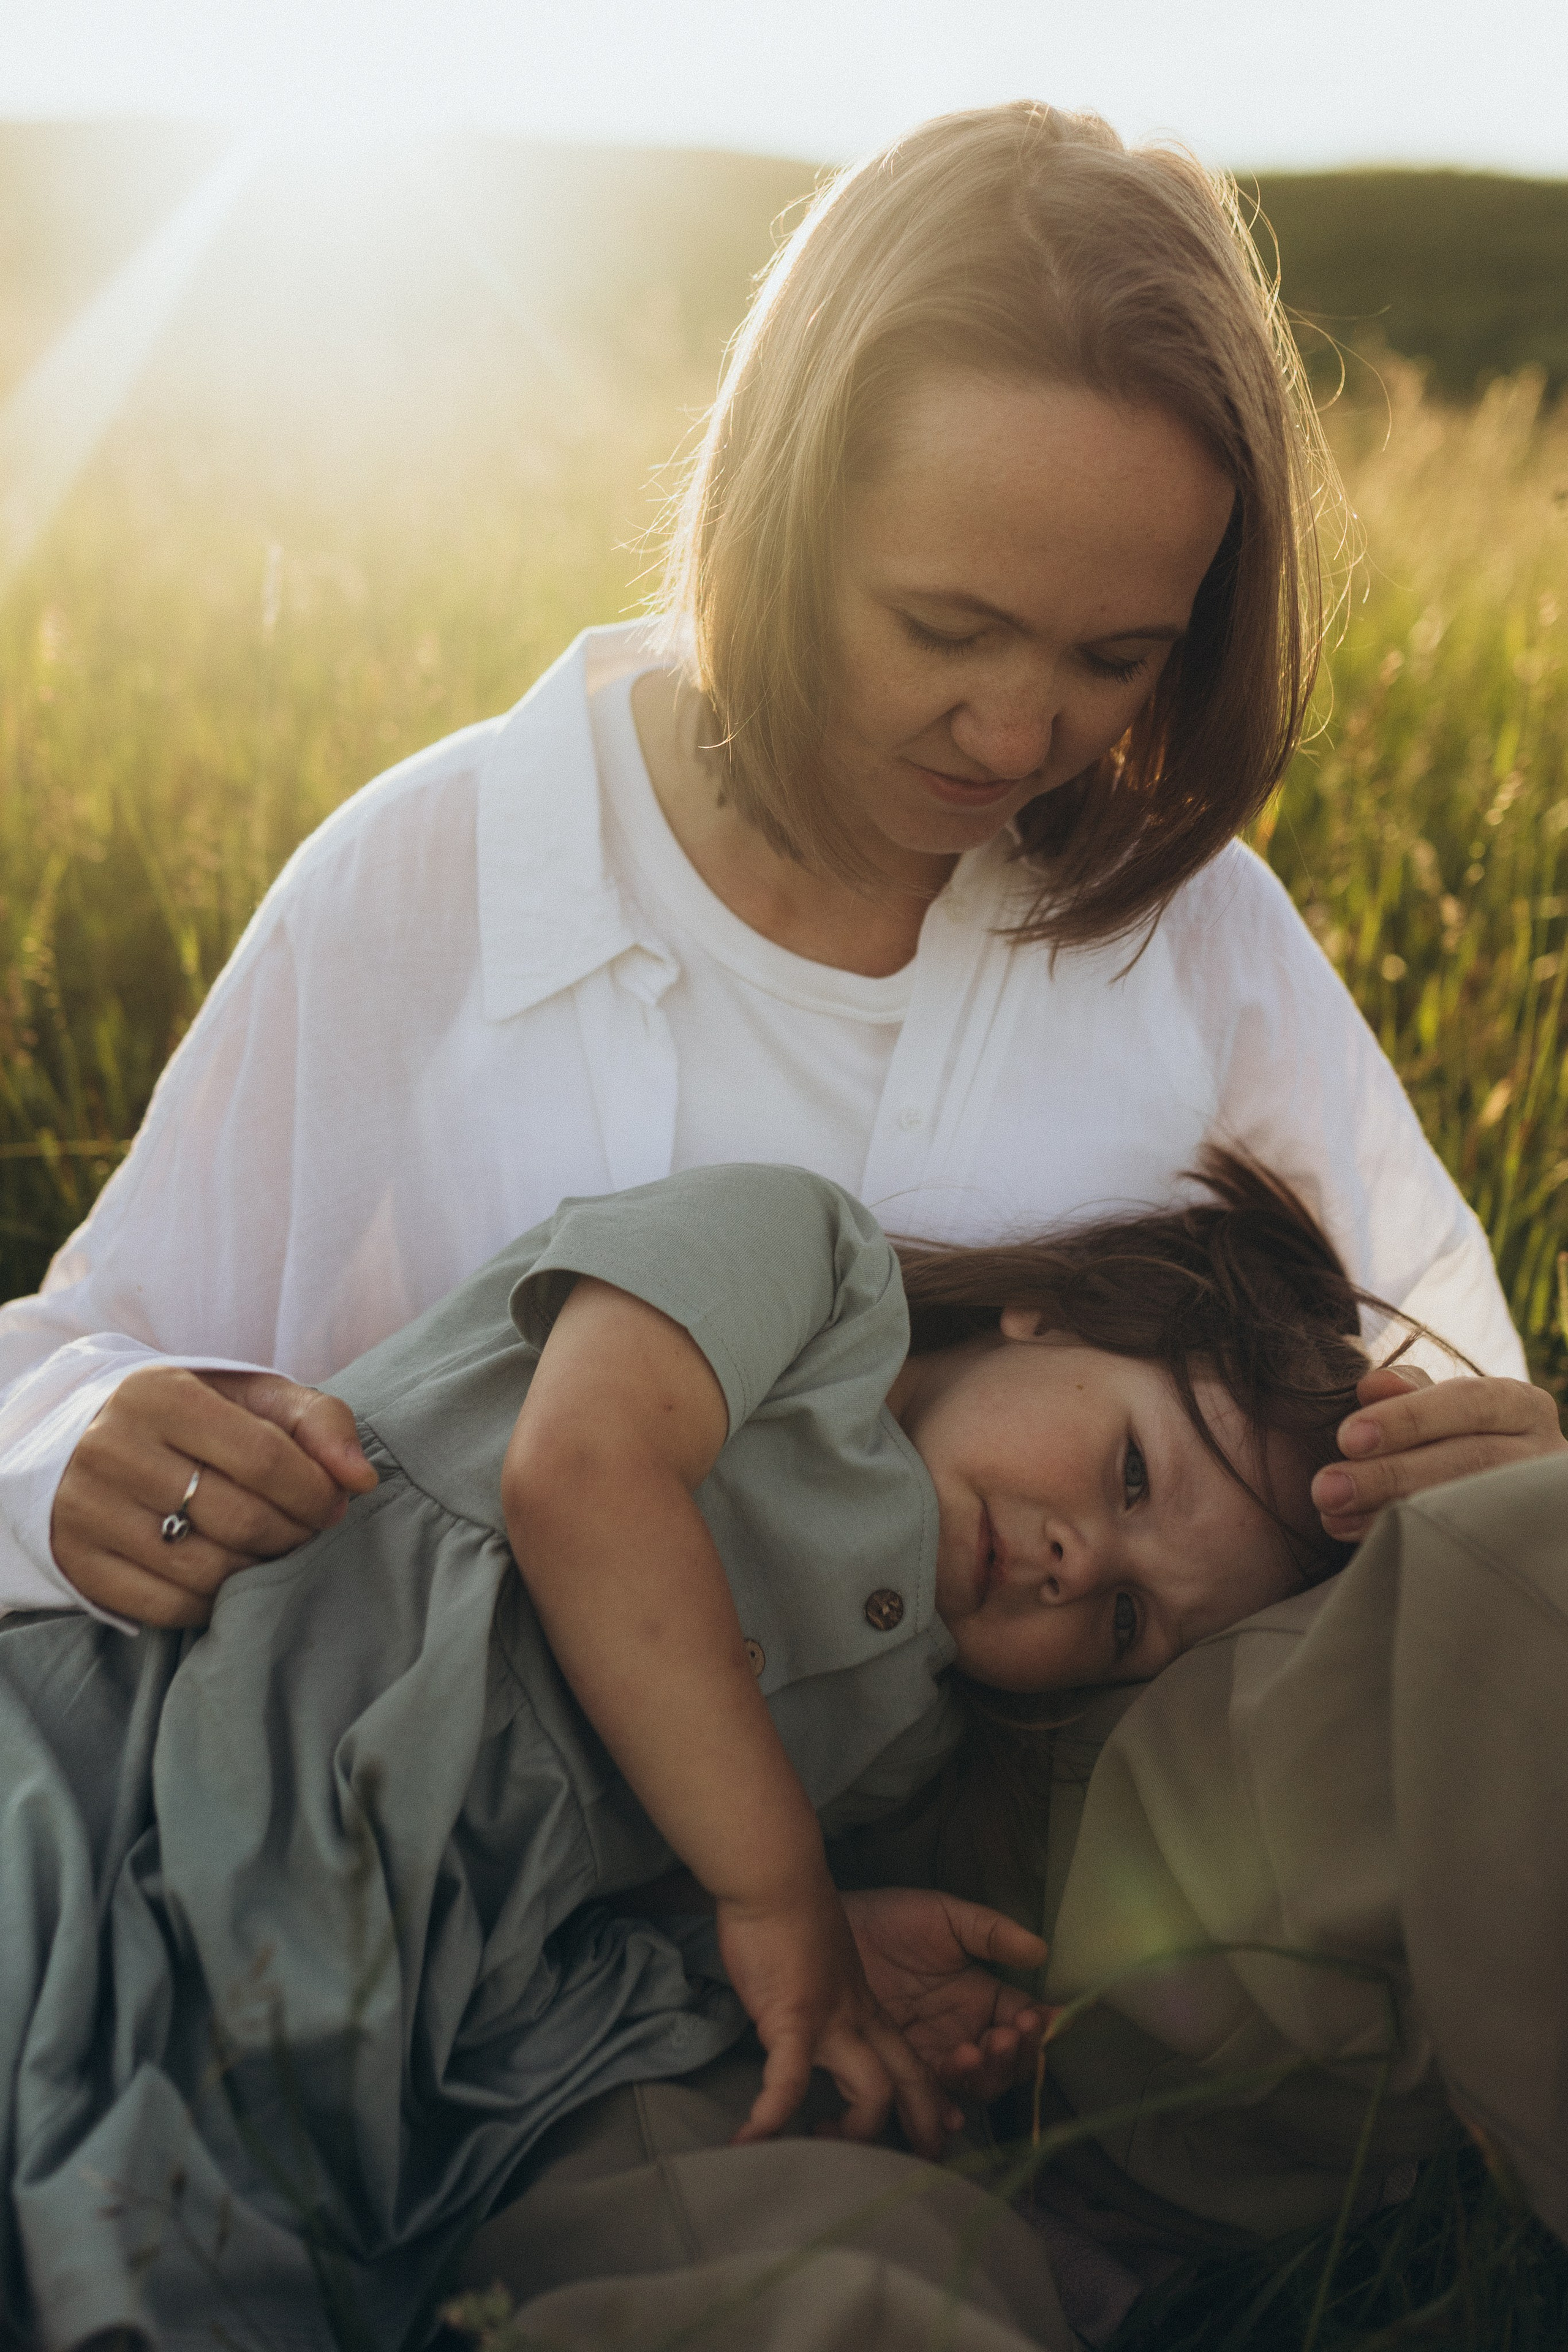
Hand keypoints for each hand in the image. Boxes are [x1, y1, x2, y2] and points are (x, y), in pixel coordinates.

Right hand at [51, 1366, 377, 1626]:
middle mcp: (113, 1450)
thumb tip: (363, 1479)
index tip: (334, 1504)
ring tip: (271, 1554)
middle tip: (307, 1532)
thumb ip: (318, 1420)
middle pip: (240, 1519)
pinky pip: (167, 1607)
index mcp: (161, 1396)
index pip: (265, 1458)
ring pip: (206, 1570)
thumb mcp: (251, 1396)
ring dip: (258, 1573)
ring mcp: (87, 1510)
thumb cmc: (190, 1416)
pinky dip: (212, 1604)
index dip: (315, 1492)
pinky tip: (228, 1581)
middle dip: (294, 1535)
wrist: (81, 1438)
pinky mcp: (77, 1562)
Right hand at [716, 1873, 960, 2157]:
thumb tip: (812, 2016)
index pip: (909, 2060)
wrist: (774, 1873)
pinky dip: (772, 2115)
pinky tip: (748, 2142)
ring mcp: (830, 2019)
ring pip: (871, 2091)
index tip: (926, 2135)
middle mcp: (858, 2017)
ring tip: (815, 2154)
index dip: (925, 2100)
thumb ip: (824, 1992)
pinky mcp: (793, 2017)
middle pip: (906, 2081)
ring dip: (854, 2132)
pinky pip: (790, 2081)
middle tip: (912, 2163)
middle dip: (918, 2125)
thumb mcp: (821, 1957)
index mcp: (864, 2004)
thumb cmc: (789, 1911)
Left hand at [843, 1887, 1051, 2102]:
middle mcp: (965, 2033)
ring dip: (979, 2078)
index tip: (1033, 2019)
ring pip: (973, 2086)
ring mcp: (934, 2055)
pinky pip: (926, 2100)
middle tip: (999, 2038)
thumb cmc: (892, 1920)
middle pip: (1005, 2064)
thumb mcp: (946, 1917)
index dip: (1037, 2028)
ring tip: (968, 2056)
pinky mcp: (899, 2070)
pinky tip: (946, 2111)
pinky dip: (941, 2110)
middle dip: (1009, 2057)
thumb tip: (1040, 1950)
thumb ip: (991, 1932)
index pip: (1023, 2023)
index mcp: (984, 1998)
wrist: (835, 1932)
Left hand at [1311, 1364, 1566, 1542]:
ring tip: (1334, 1519)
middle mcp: (1544, 1451)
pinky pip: (1472, 1551)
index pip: (1468, 1402)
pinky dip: (1416, 1546)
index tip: (1346, 1438)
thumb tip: (1372, 1384)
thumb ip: (1408, 1395)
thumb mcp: (1439, 1413)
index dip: (1406, 1418)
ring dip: (1393, 1514)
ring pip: (1472, 1509)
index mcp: (1521, 1405)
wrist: (1495, 1503)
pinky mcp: (1531, 1547)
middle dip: (1390, 1474)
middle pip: (1470, 1460)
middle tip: (1326, 1489)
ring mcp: (1542, 1503)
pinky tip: (1370, 1546)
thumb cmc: (1457, 1443)